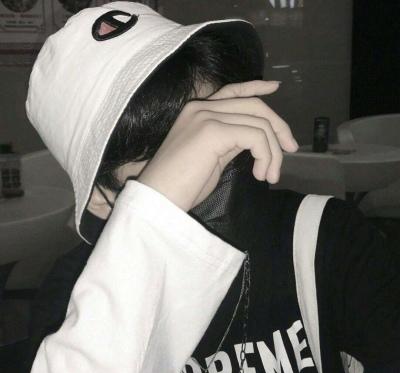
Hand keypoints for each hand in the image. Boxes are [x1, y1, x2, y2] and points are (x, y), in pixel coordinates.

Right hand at [138, 80, 297, 211]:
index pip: (232, 91)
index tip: (275, 87)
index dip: (256, 86)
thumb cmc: (181, 186)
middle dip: (278, 127)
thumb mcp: (211, 158)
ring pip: (259, 123)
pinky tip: (261, 174)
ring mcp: (206, 116)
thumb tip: (254, 138)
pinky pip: (256, 137)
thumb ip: (230, 141)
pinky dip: (266, 156)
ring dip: (273, 152)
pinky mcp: (213, 131)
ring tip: (269, 176)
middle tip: (290, 150)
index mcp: (197, 112)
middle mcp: (201, 108)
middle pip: (254, 106)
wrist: (158, 200)